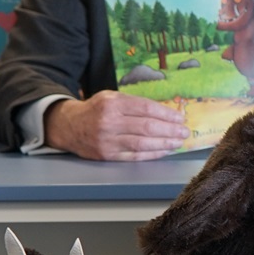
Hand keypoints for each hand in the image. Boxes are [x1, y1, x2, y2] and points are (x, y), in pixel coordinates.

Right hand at [43, 91, 189, 159]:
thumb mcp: (111, 97)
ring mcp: (108, 140)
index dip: (166, 114)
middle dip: (169, 130)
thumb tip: (165, 112)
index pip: (145, 108)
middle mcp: (109, 122)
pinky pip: (135, 156)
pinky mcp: (107, 155)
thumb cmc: (96, 110)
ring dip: (164, 144)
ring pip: (142, 144)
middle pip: (146, 127)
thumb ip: (134, 103)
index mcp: (112, 103)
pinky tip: (164, 151)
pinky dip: (152, 154)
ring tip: (178, 142)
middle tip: (184, 131)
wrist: (69, 126)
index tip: (180, 117)